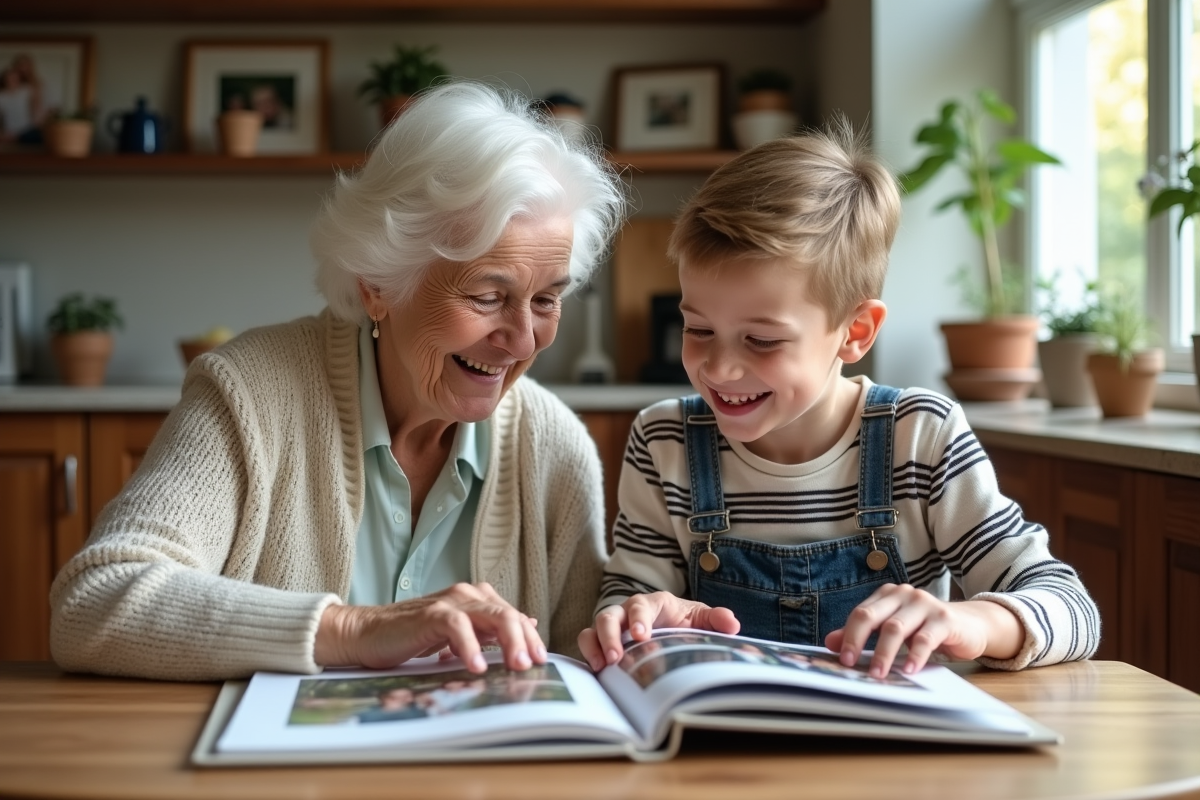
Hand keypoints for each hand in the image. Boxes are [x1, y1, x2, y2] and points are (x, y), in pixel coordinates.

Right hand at [314, 582, 545, 673]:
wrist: (368, 633)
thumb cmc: (412, 636)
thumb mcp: (458, 636)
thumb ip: (488, 631)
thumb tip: (526, 627)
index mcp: (476, 599)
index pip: (513, 616)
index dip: (530, 638)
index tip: (541, 661)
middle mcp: (467, 595)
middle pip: (508, 614)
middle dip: (525, 640)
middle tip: (534, 665)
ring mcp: (449, 602)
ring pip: (491, 615)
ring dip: (508, 642)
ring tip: (515, 665)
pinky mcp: (430, 613)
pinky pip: (457, 626)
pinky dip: (470, 646)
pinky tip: (476, 666)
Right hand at [577, 591, 739, 671]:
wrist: (674, 627)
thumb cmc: (685, 621)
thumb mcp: (702, 618)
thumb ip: (716, 619)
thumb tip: (733, 625)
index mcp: (652, 603)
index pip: (640, 606)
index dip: (638, 619)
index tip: (641, 636)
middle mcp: (627, 612)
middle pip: (609, 615)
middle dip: (610, 635)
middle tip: (616, 657)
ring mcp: (613, 627)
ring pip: (593, 629)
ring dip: (595, 646)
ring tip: (602, 667)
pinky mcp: (604, 642)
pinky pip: (588, 643)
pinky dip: (588, 655)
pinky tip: (596, 673)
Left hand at [824, 583, 1023, 677]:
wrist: (970, 625)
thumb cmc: (925, 629)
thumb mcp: (893, 630)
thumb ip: (863, 635)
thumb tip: (830, 643)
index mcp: (887, 595)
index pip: (860, 613)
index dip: (848, 636)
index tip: (842, 660)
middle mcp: (903, 594)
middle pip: (872, 616)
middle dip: (859, 642)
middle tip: (852, 666)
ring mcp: (924, 604)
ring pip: (896, 628)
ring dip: (884, 653)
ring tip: (879, 675)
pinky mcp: (944, 619)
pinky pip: (925, 638)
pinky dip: (914, 656)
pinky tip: (908, 670)